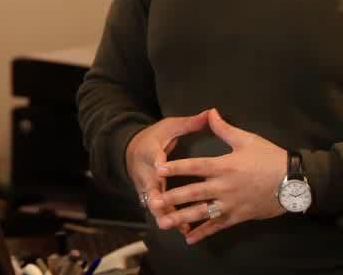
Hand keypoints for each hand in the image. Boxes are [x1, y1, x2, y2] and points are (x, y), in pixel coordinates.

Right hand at [125, 110, 209, 234]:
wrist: (131, 151)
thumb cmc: (154, 138)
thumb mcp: (169, 127)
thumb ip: (190, 123)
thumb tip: (210, 113)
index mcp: (150, 151)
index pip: (153, 156)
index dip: (156, 162)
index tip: (160, 167)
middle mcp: (146, 172)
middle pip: (151, 186)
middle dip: (157, 197)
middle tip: (161, 205)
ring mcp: (147, 187)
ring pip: (155, 203)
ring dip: (165, 214)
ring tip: (177, 225)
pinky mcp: (151, 197)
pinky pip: (160, 211)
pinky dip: (172, 219)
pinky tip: (186, 230)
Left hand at [150, 108, 285, 244]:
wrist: (294, 182)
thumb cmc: (270, 158)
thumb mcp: (247, 139)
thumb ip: (224, 128)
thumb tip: (210, 112)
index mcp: (224, 165)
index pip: (195, 166)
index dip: (176, 167)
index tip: (158, 169)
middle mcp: (224, 186)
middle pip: (193, 193)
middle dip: (172, 198)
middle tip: (152, 202)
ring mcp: (230, 204)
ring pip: (202, 213)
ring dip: (181, 218)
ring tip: (163, 222)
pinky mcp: (238, 217)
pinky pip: (217, 226)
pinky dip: (203, 233)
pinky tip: (189, 239)